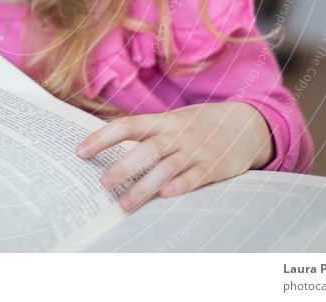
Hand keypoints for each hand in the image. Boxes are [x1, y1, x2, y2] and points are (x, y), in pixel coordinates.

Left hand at [75, 102, 274, 211]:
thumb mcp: (171, 122)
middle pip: (146, 149)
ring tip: (124, 204)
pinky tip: (166, 196)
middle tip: (102, 184)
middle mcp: (177, 134)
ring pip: (167, 167)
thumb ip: (144, 133)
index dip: (102, 138)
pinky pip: (196, 176)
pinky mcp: (215, 166)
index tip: (80, 151)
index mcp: (162, 121)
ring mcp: (197, 149)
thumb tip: (103, 144)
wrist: (245, 124)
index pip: (127, 125)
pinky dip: (182, 185)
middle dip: (123, 166)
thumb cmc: (197, 126)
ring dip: (144, 186)